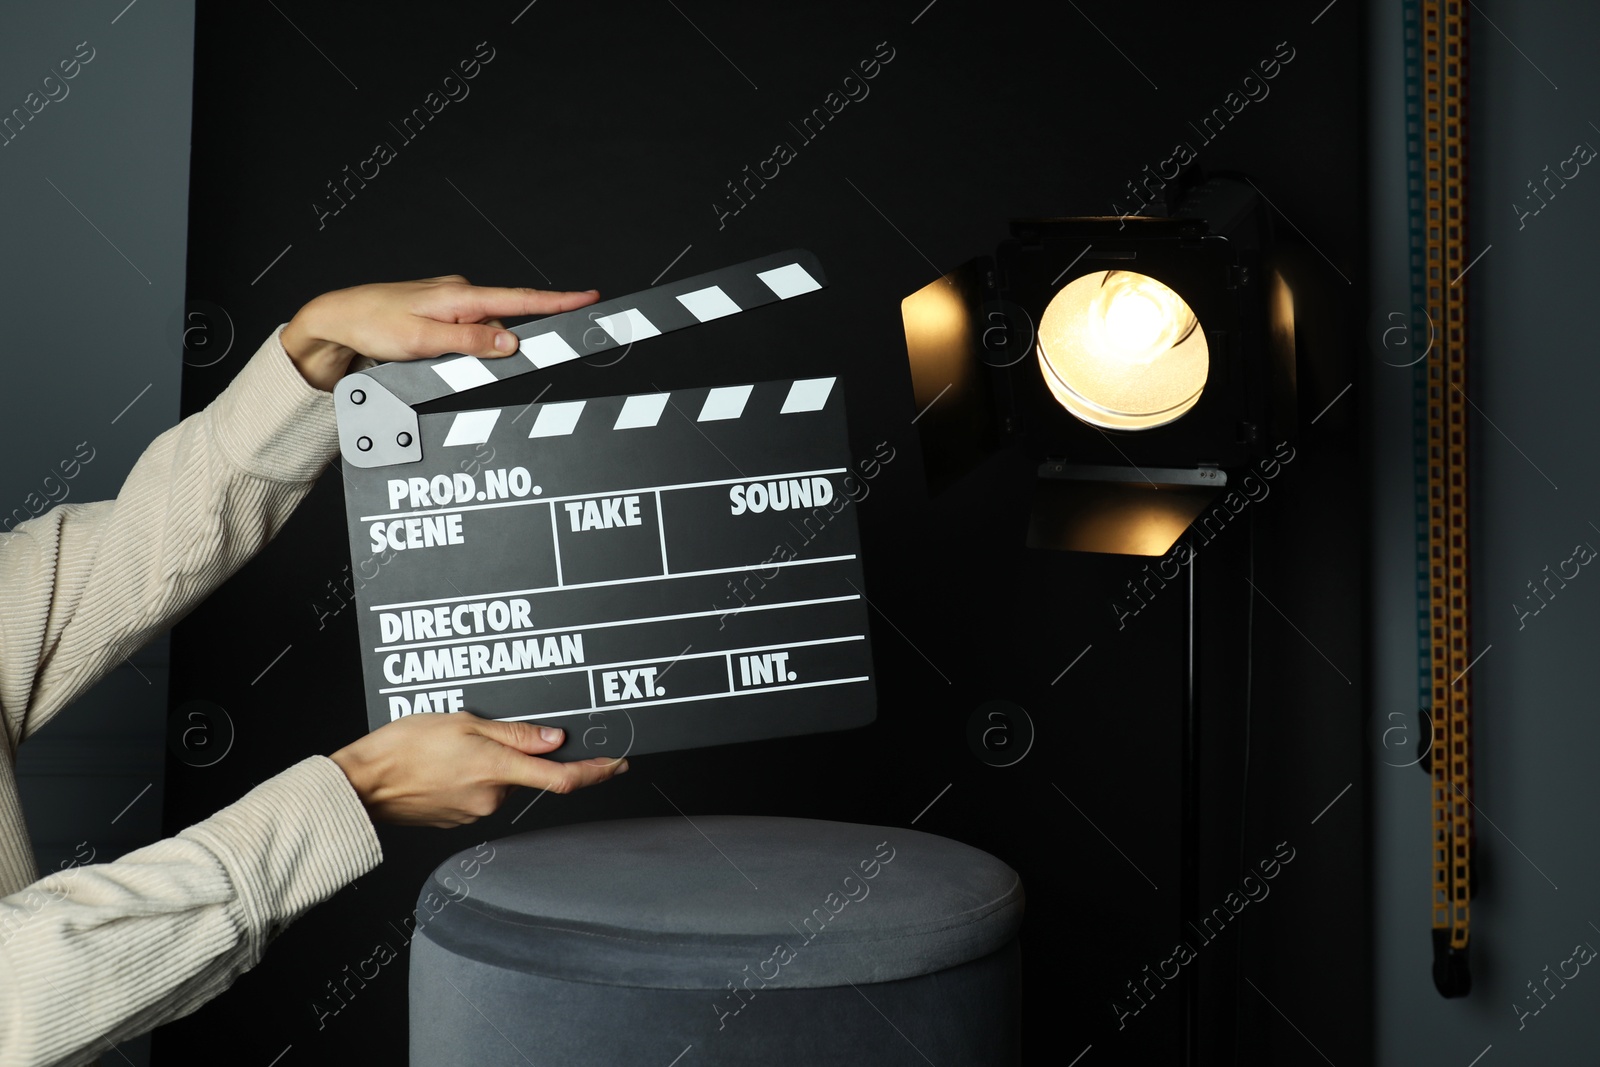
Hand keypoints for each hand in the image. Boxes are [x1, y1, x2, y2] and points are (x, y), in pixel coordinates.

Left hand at [280, 276, 600, 389]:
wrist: (338, 318)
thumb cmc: (374, 325)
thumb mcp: (423, 341)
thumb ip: (471, 342)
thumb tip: (512, 343)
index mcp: (461, 295)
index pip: (521, 298)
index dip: (558, 300)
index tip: (589, 298)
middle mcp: (460, 292)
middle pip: (501, 325)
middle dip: (494, 350)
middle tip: (454, 362)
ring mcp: (451, 301)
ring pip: (482, 333)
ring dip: (470, 352)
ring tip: (428, 357)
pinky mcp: (442, 312)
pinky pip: (466, 331)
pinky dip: (460, 347)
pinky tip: (431, 353)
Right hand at [328, 711, 627, 827]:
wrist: (364, 784)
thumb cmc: (403, 748)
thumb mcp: (464, 722)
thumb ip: (515, 734)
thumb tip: (555, 739)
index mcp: (498, 770)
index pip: (564, 778)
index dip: (598, 772)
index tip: (619, 764)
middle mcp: (492, 798)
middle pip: (526, 774)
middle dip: (514, 753)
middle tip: (480, 732)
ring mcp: (475, 812)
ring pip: (501, 782)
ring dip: (489, 763)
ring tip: (451, 744)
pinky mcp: (458, 818)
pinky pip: (478, 792)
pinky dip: (470, 775)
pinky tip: (444, 762)